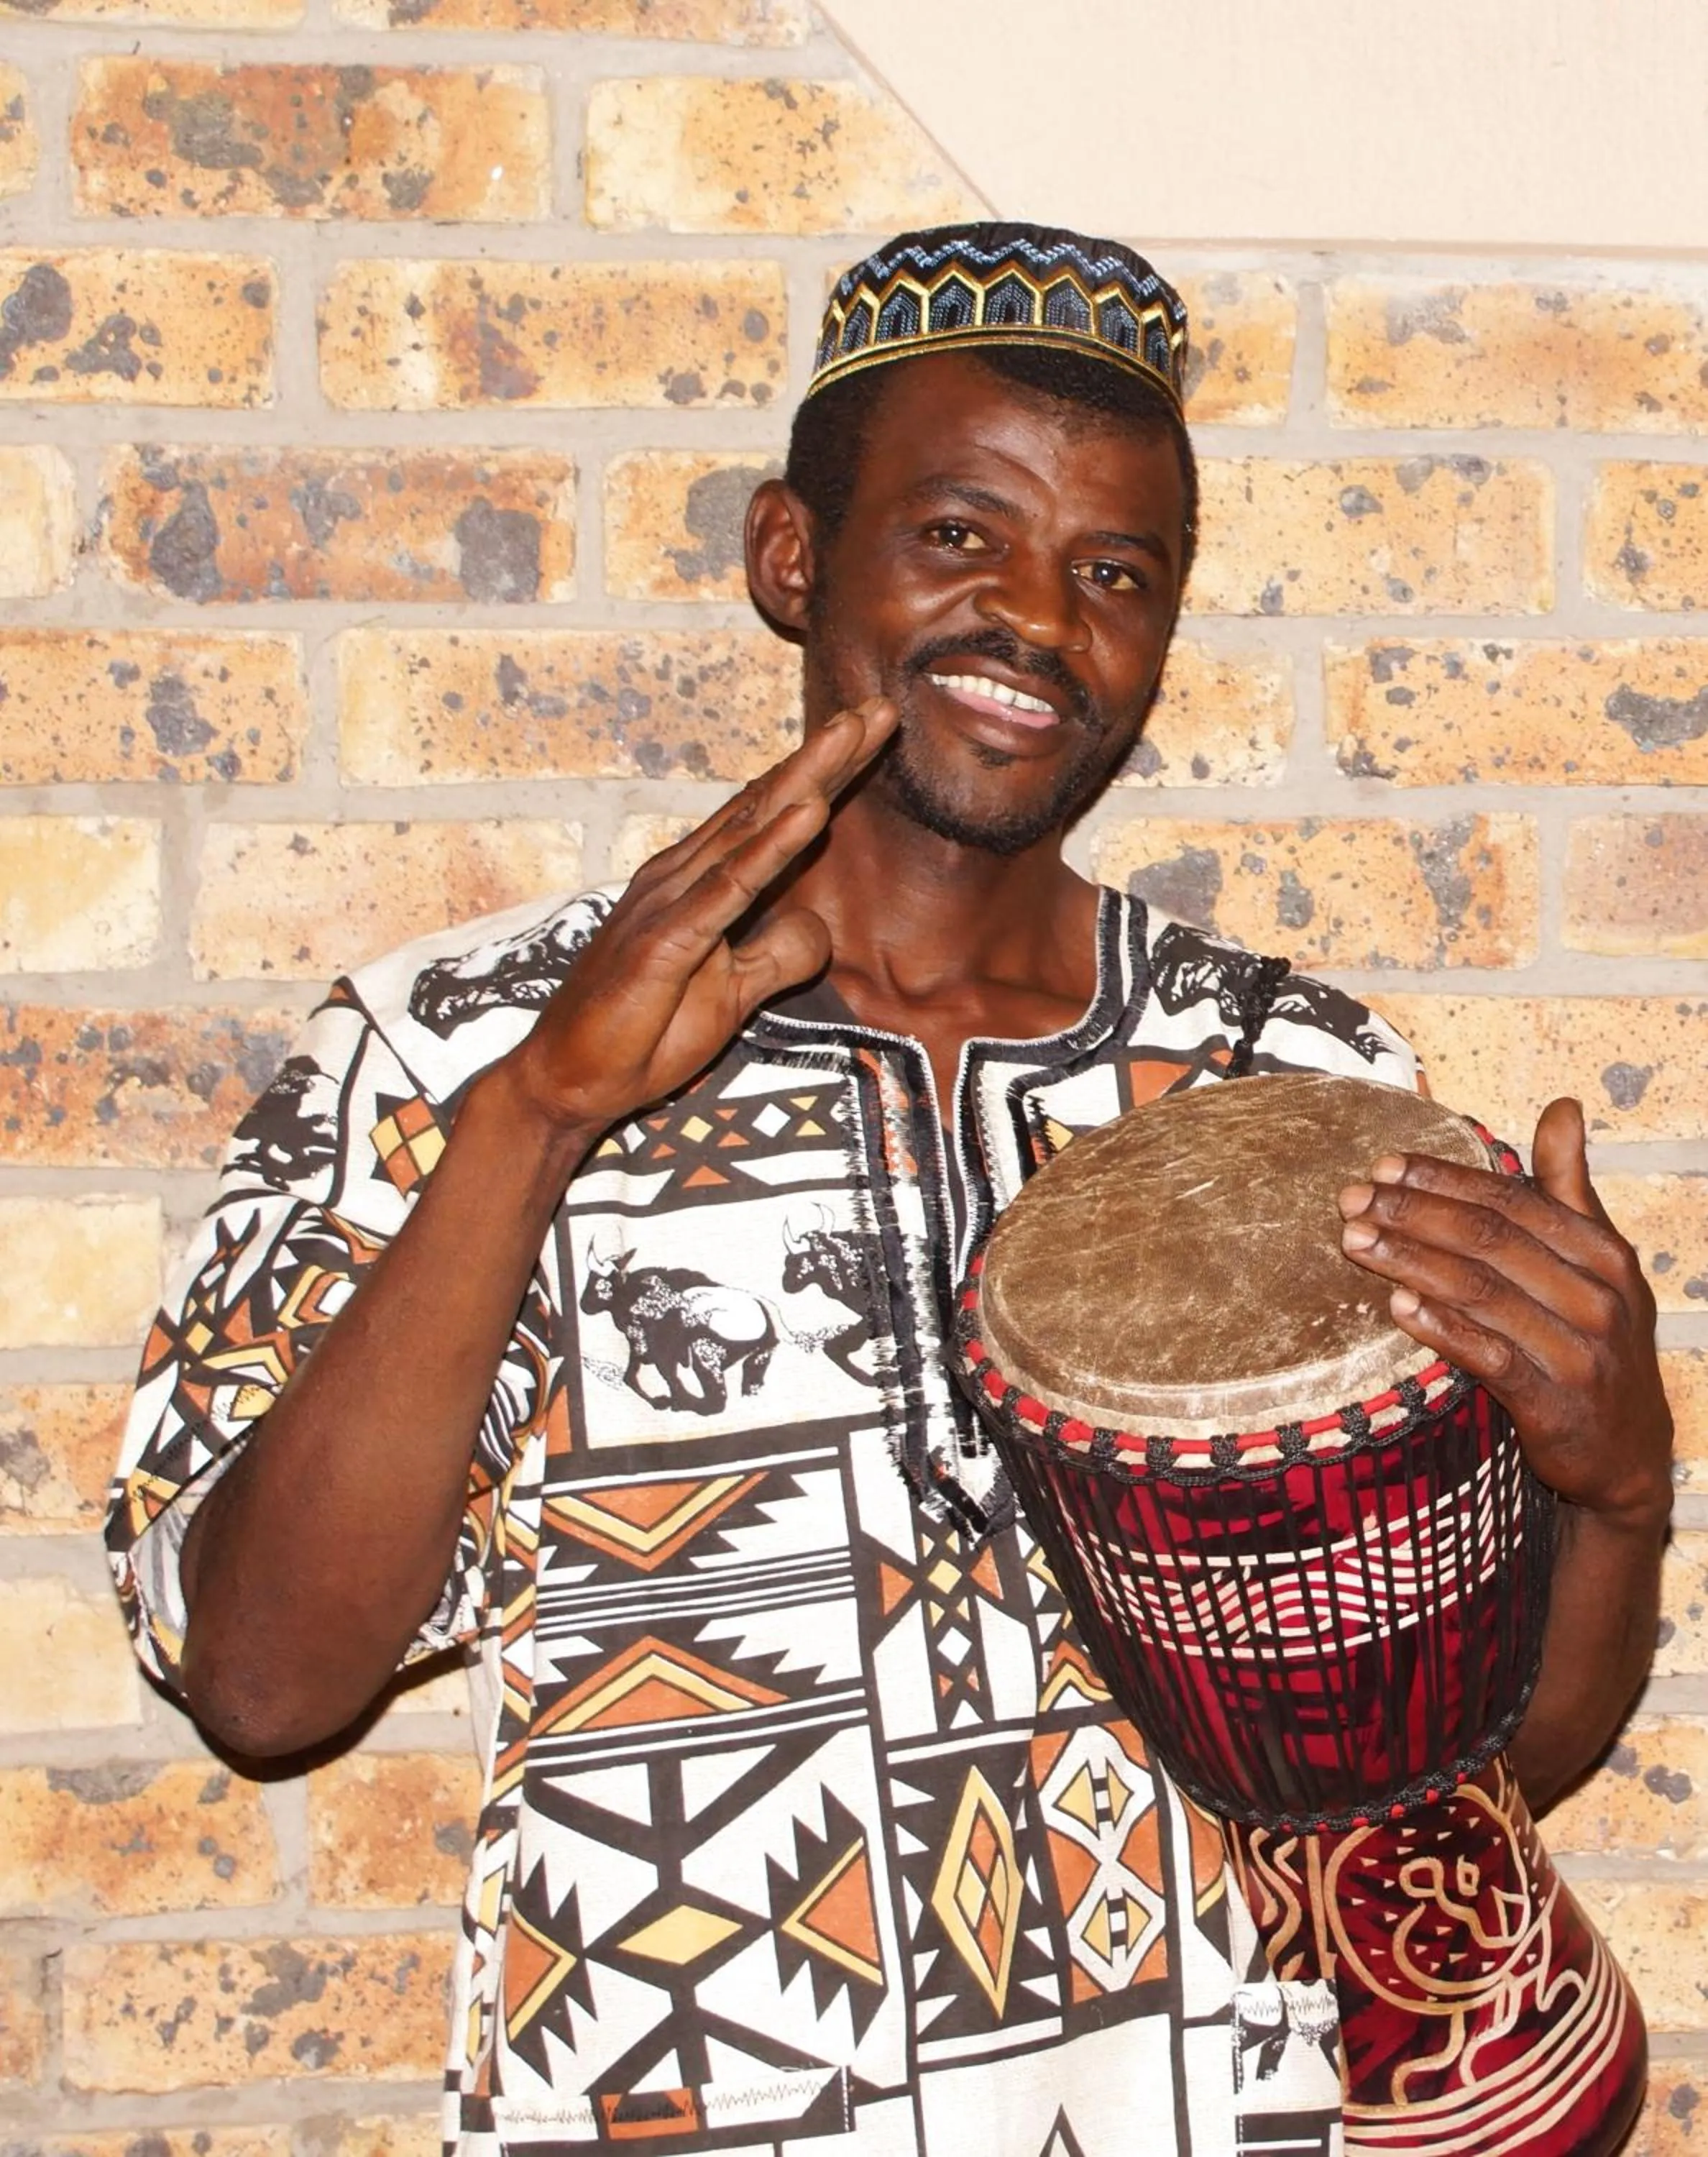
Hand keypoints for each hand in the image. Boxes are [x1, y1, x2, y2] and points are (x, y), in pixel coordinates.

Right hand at [499, 698, 897, 1138]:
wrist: (569, 1081)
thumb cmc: (641, 1033)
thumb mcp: (733, 996)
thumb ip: (776, 956)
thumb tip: (819, 930)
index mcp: (702, 883)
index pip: (772, 817)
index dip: (826, 775)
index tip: (875, 735)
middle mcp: (685, 876)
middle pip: (768, 804)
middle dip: (827, 756)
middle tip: (880, 708)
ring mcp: (673, 903)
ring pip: (751, 828)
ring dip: (806, 779)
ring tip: (852, 733)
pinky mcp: (667, 941)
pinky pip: (729, 889)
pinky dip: (771, 848)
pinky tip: (809, 813)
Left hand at [1337, 1097, 1673, 1531]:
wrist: (1627, 1453)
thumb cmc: (1597, 1341)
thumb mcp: (1598, 1261)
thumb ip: (1570, 1186)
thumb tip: (1563, 1106)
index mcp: (1603, 1253)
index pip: (1511, 1200)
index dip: (1442, 1180)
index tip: (1382, 1166)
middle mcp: (1596, 1297)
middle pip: (1489, 1239)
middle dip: (1413, 1214)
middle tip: (1351, 1199)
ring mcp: (1579, 1353)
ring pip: (1481, 1292)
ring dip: (1410, 1262)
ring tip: (1355, 1241)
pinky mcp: (1555, 1404)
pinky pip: (1490, 1357)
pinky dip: (1442, 1328)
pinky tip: (1398, 1306)